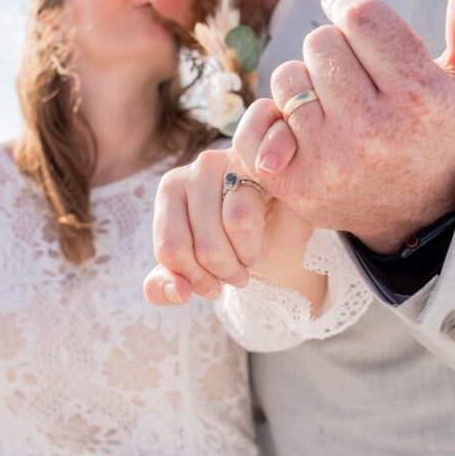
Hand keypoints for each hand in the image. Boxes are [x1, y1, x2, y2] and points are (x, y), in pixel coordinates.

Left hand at [144, 148, 313, 305]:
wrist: (286, 214)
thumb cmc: (235, 238)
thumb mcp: (196, 264)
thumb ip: (168, 283)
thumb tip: (178, 293)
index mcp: (171, 190)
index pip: (170, 249)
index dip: (194, 280)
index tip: (213, 287)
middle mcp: (194, 169)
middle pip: (199, 247)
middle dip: (223, 275)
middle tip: (237, 276)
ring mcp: (226, 163)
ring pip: (224, 233)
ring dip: (242, 262)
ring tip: (248, 261)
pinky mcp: (255, 166)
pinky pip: (243, 219)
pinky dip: (253, 247)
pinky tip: (260, 244)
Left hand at [232, 0, 454, 252]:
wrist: (409, 211)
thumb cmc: (438, 126)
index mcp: (421, 99)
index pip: (358, 15)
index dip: (346, 1)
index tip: (349, 11)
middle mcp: (375, 133)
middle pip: (319, 42)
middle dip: (332, 45)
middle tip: (352, 71)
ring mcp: (331, 162)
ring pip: (287, 76)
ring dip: (304, 79)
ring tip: (333, 103)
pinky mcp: (294, 185)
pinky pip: (258, 118)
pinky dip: (272, 114)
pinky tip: (301, 127)